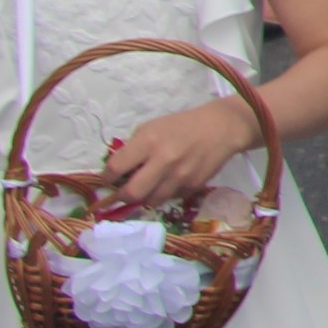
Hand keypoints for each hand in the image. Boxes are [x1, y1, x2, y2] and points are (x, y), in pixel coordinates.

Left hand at [100, 95, 254, 209]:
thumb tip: (116, 174)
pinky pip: (171, 199)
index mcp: (149, 141)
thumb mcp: (151, 128)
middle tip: (123, 192)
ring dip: (145, 197)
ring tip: (149, 186)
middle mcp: (164, 160)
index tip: (107, 180)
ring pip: (151, 201)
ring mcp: (180, 176)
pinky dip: (165, 194)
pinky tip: (169, 182)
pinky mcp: (194, 186)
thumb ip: (132, 149)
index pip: (116, 169)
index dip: (106, 178)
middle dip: (122, 197)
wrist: (221, 128)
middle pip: (131, 194)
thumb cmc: (181, 125)